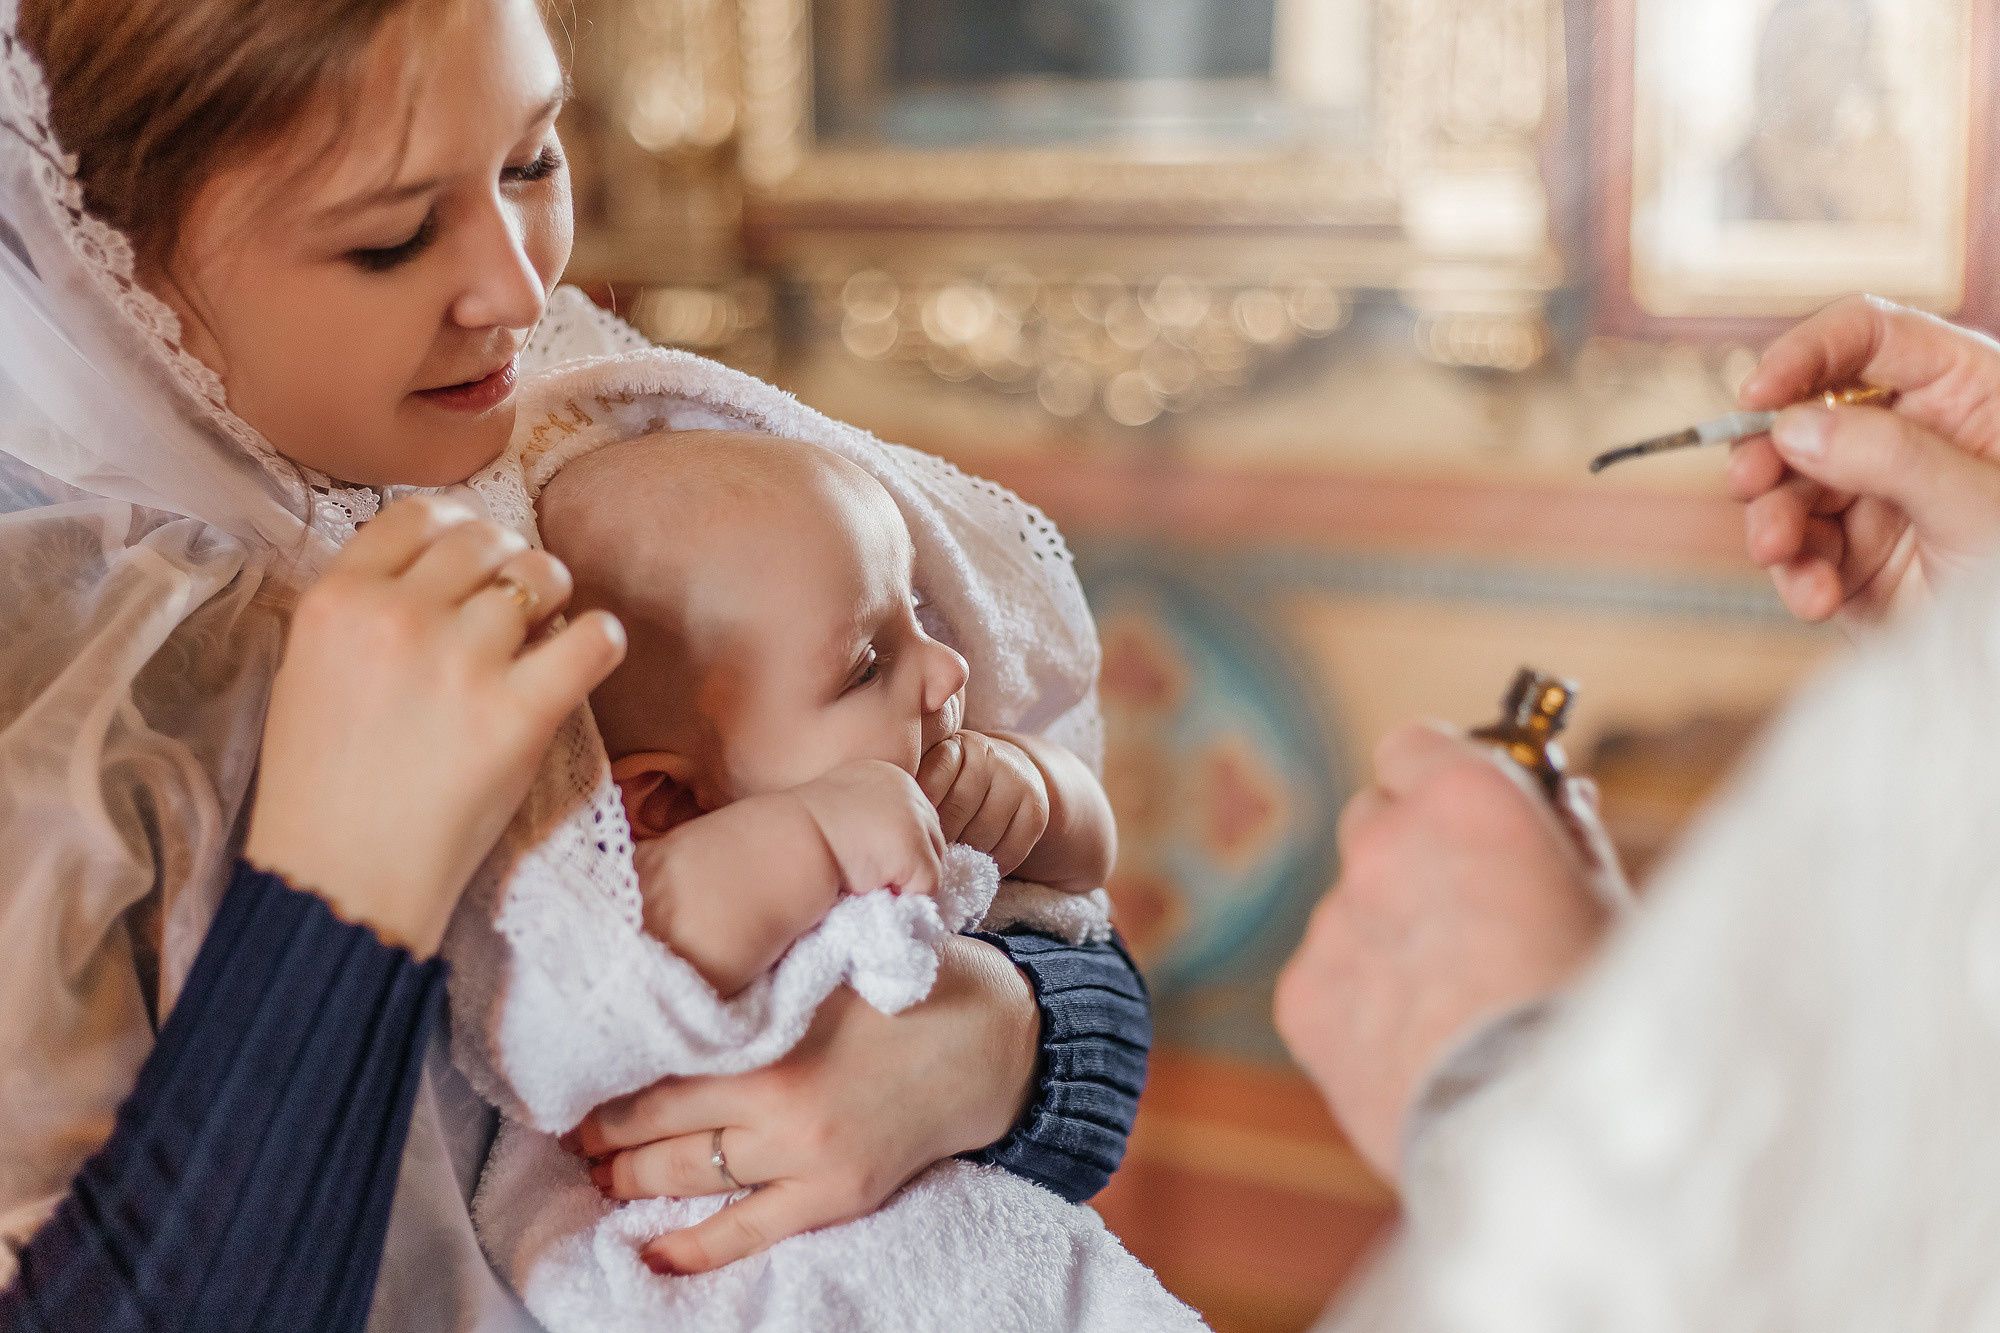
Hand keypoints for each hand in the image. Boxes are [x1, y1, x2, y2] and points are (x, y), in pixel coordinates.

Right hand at [244, 496, 624, 954]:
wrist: (343, 879)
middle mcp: (399, 617)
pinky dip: (599, 639)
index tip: (472, 560)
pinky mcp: (521, 713)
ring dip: (554, 597)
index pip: (418, 515)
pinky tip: (584, 655)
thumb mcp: (308, 670)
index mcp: (337, 601)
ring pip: (543, 576)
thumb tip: (435, 566)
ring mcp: (463, 663)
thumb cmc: (323, 786)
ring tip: (545, 632)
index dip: (457, 529)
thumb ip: (363, 608)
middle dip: (508, 561)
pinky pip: (593, 638)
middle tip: (514, 603)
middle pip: (485, 539)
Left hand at [568, 935, 1038, 1272]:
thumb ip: (761, 971)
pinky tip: (649, 1252)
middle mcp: (782, 1100)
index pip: (658, 1064)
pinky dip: (692, 1248)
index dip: (605, 1075)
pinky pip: (747, 1231)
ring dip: (630, 1180)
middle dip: (604, 1134)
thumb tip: (676, 971)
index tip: (571, 1074)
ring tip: (598, 1174)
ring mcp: (810, 1155)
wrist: (997, 1041)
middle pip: (659, 1127)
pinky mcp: (838, 1194)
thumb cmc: (909, 980)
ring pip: (689, 1178)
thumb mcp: (832, 954)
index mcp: (774, 1033)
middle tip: (570, 1131)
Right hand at [793, 759, 945, 897]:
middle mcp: (906, 788)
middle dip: (907, 864)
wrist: (785, 847)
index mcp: (886, 775)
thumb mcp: (838, 808)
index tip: (866, 859)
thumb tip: (891, 847)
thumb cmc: (798, 835)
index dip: (896, 847)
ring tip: (868, 883)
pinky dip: (904, 898)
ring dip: (904, 881)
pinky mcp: (914, 848)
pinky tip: (872, 891)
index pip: (915, 818)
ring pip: (933, 864)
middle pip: (932, 838)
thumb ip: (869, 816)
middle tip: (870, 877)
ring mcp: (913, 816)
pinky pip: (927, 886)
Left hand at [916, 730, 1049, 876]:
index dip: (920, 817)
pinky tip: (978, 865)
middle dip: (940, 840)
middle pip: (956, 813)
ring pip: (982, 836)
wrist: (1014, 770)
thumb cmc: (959, 779)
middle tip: (927, 856)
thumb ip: (916, 785)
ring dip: (964, 856)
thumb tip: (890, 818)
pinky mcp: (1036, 811)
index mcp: (958, 747)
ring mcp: (1017, 784)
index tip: (911, 833)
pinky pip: (1010, 851)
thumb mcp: (937, 769)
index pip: (932, 785)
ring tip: (950, 864)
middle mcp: (991, 759)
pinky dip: (991, 865)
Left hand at [1274, 723, 1611, 1181]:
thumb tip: (1550, 797)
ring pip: (1350, 909)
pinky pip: (1326, 981)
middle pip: (1372, 820)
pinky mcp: (1303, 996)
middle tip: (1465, 914)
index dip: (1435, 775)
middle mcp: (1383, 845)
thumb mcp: (1604, 898)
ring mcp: (1335, 922)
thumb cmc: (1600, 1008)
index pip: (1412, 744)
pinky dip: (1359, 1005)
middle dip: (1409, 852)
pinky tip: (1419, 1050)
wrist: (1546, 1129)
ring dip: (1387, 937)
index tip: (1459, 806)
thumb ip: (1559, 834)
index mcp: (1464, 799)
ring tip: (1456, 1008)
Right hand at [1731, 294, 1999, 627]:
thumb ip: (1891, 456)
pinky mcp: (1850, 560)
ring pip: (1786, 486)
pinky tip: (1820, 598)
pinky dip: (1796, 576)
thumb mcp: (1978, 501)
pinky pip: (1795, 554)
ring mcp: (1874, 499)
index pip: (1870, 336)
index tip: (1758, 392)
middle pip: (1808, 413)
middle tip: (1750, 479)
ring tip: (1778, 550)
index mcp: (1960, 391)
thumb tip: (1793, 426)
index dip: (1808, 352)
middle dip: (1769, 450)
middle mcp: (1908, 437)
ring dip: (1772, 519)